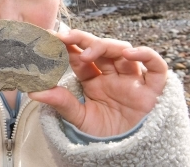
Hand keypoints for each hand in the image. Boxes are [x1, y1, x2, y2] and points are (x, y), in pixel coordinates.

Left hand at [29, 29, 167, 136]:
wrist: (122, 153)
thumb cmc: (101, 134)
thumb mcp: (78, 117)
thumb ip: (60, 102)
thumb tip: (34, 91)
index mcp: (93, 79)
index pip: (80, 56)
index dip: (67, 46)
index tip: (50, 37)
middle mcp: (112, 75)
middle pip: (100, 48)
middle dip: (82, 39)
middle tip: (64, 37)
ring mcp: (131, 80)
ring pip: (123, 52)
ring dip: (105, 46)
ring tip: (88, 53)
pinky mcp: (151, 90)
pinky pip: (156, 67)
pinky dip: (146, 55)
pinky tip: (130, 54)